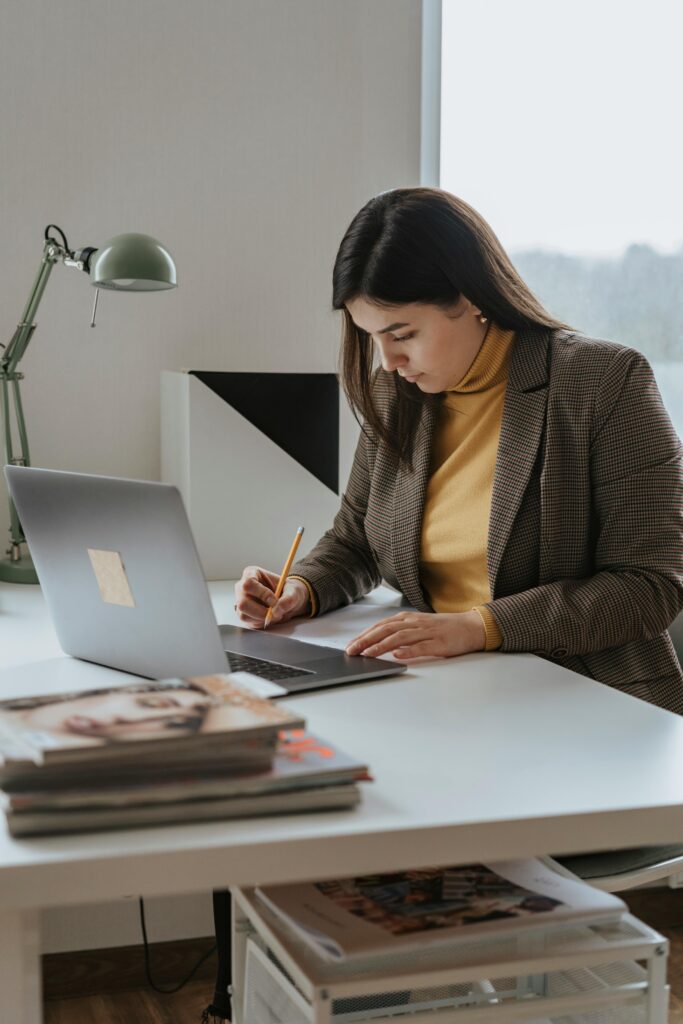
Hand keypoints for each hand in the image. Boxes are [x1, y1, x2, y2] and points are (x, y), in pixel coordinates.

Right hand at [235, 566, 309, 628]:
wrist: (287, 600)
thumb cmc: (288, 591)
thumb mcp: (293, 591)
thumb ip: (288, 599)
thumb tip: (277, 610)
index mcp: (252, 574)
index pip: (249, 583)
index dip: (261, 594)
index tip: (274, 601)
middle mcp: (242, 587)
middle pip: (243, 603)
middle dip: (261, 611)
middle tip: (276, 613)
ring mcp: (240, 601)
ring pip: (243, 615)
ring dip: (262, 618)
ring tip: (275, 614)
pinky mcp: (243, 614)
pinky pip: (248, 622)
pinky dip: (261, 623)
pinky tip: (269, 617)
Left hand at [345, 610, 485, 659]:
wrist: (471, 627)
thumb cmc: (444, 629)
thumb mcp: (419, 627)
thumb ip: (401, 633)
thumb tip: (381, 643)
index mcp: (408, 619)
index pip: (381, 626)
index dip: (364, 635)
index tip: (351, 645)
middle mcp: (415, 623)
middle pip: (386, 630)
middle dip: (366, 640)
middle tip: (352, 651)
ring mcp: (426, 632)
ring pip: (399, 637)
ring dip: (381, 645)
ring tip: (368, 654)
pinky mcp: (438, 643)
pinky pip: (421, 647)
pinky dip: (407, 651)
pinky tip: (397, 655)